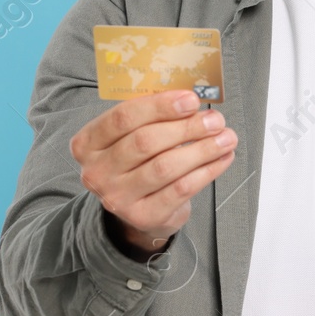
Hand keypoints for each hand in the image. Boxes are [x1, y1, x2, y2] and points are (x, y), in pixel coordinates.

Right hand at [69, 90, 236, 256]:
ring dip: (202, 149)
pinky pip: (180, 189)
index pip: (123, 117)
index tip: (190, 99)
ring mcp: (117, 198)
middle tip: (215, 120)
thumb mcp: (133, 135)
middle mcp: (97, 172)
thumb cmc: (138, 162)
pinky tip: (222, 158)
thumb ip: (153, 116)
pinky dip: (206, 171)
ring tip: (226, 137)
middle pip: (145, 142)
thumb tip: (191, 99)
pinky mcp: (143, 216)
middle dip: (186, 128)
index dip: (159, 106)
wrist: (138, 208)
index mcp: (88, 143)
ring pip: (165, 167)